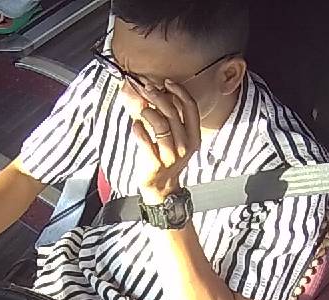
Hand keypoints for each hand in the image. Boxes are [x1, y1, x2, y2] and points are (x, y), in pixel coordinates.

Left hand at [121, 79, 201, 204]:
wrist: (161, 188)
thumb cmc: (166, 158)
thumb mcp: (175, 139)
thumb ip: (170, 118)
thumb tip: (156, 91)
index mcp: (194, 136)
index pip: (190, 107)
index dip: (179, 91)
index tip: (166, 83)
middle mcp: (186, 145)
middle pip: (173, 113)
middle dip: (158, 96)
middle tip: (146, 89)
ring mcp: (172, 156)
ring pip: (161, 126)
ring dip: (149, 112)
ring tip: (142, 110)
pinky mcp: (156, 164)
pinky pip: (147, 143)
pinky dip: (139, 131)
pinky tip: (135, 125)